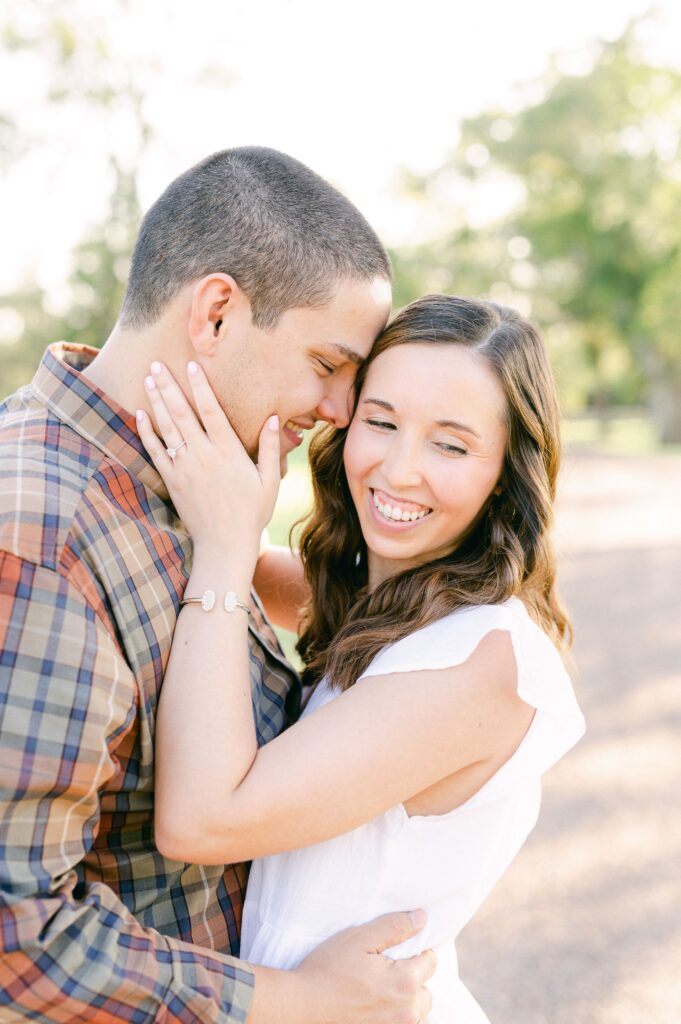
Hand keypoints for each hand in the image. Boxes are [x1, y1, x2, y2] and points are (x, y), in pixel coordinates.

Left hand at [136, 361, 280, 564]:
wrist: (224, 545)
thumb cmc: (251, 514)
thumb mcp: (270, 481)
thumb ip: (272, 449)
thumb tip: (273, 419)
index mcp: (228, 452)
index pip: (211, 411)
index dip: (200, 386)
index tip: (191, 365)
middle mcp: (203, 455)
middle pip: (182, 413)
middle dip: (168, 386)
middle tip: (156, 363)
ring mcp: (184, 468)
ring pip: (167, 428)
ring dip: (156, 402)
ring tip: (148, 379)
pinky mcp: (172, 481)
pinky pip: (155, 451)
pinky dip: (146, 432)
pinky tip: (140, 414)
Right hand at [248, 911, 435, 1023]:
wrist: (300, 1008)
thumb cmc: (328, 970)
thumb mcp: (359, 939)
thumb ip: (395, 927)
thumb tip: (422, 917)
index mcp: (405, 982)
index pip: (431, 962)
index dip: (416, 953)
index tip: (397, 952)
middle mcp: (406, 1012)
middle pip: (426, 993)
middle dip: (413, 981)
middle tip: (387, 973)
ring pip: (415, 1016)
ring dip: (405, 1005)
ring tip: (379, 993)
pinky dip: (392, 1019)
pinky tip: (373, 1010)